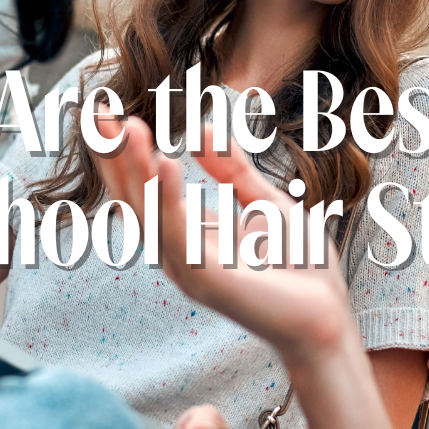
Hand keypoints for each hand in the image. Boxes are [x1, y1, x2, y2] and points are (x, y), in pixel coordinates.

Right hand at [93, 116, 355, 371]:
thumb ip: (231, 170)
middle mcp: (178, 252)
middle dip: (116, 156)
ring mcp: (188, 267)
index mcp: (187, 234)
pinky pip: (179, 235)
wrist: (328, 315)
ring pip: (149, 214)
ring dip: (135, 169)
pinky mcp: (207, 280)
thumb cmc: (299, 268)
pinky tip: (166, 163)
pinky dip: (168, 200)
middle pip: (134, 198)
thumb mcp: (263, 203)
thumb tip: (202, 129)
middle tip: (100, 113)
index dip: (124, 152)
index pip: (143, 188)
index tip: (110, 113)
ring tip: (128, 128)